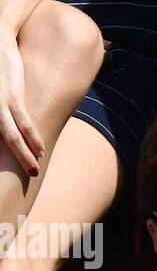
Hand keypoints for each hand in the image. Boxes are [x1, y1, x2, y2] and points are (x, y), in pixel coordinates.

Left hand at [0, 30, 42, 178]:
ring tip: (34, 169)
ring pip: (10, 137)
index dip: (6, 151)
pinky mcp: (11, 94)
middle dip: (13, 160)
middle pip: (0, 141)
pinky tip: (38, 149)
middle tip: (25, 176)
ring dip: (24, 155)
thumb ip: (1, 101)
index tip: (18, 164)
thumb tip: (11, 112)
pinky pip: (22, 122)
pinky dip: (31, 138)